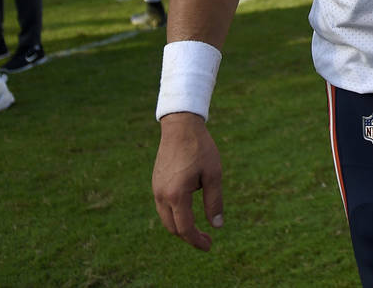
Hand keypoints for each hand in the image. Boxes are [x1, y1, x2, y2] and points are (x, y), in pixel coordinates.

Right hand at [153, 112, 223, 251]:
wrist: (180, 126)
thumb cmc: (200, 148)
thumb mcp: (214, 175)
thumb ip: (214, 201)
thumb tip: (217, 226)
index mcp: (177, 195)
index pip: (185, 228)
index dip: (197, 241)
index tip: (209, 246)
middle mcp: (162, 195)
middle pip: (173, 228)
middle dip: (189, 237)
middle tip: (206, 240)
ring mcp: (156, 189)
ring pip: (166, 218)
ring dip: (180, 227)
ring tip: (198, 228)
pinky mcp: (156, 182)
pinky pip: (163, 207)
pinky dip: (174, 215)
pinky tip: (187, 212)